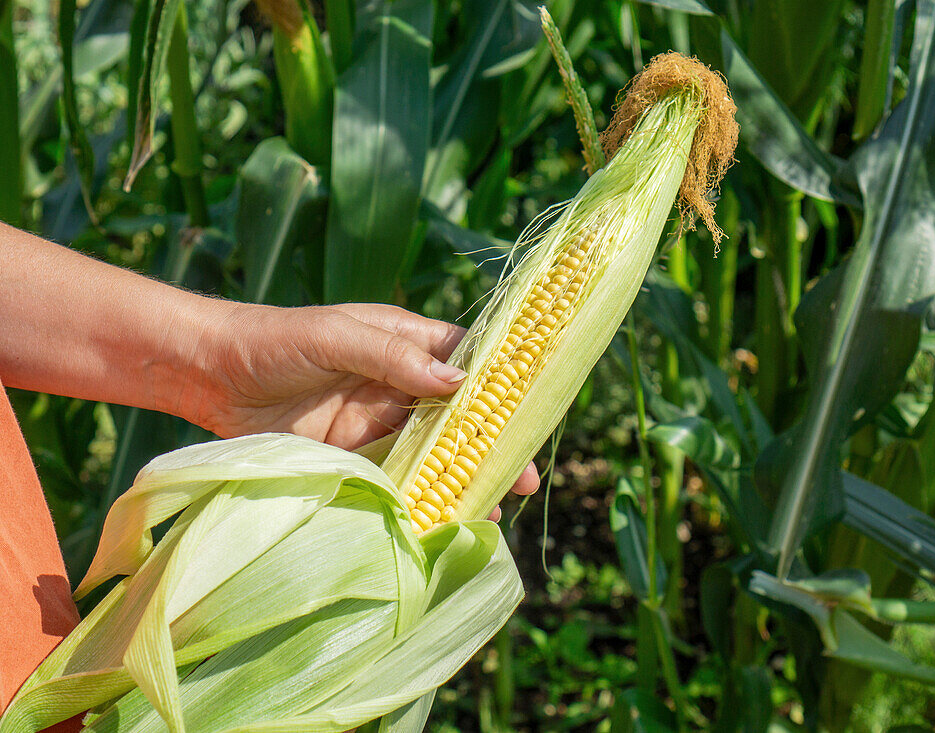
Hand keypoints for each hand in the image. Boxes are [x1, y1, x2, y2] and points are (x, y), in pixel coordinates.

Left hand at [190, 302, 538, 505]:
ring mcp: (376, 423)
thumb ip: (393, 356)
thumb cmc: (274, 340)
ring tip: (494, 508)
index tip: (531, 416)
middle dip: (492, 445)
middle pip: (459, 415)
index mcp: (403, 343)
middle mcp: (398, 384)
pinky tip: (444, 517)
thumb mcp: (336, 336)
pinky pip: (396, 477)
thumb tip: (459, 383)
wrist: (208, 374)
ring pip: (433, 452)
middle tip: (525, 480)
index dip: (501, 386)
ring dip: (462, 476)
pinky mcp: (352, 456)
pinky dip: (422, 496)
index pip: (466, 361)